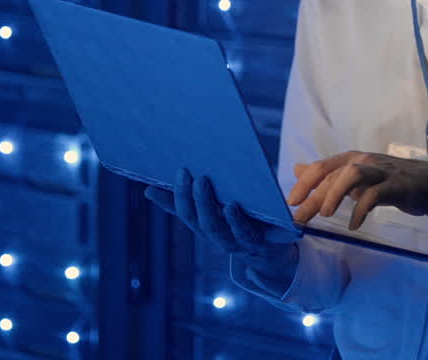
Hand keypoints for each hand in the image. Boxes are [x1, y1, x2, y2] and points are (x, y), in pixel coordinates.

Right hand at [144, 168, 300, 276]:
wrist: (278, 253)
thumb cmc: (243, 224)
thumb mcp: (217, 211)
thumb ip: (189, 202)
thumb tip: (149, 190)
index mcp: (210, 229)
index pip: (186, 216)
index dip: (172, 200)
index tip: (155, 182)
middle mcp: (223, 240)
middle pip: (202, 223)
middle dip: (191, 199)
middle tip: (185, 173)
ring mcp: (243, 244)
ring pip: (220, 231)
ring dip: (209, 208)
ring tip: (203, 184)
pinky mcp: (266, 243)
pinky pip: (249, 235)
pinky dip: (238, 222)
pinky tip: (233, 206)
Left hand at [287, 151, 427, 230]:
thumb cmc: (388, 180)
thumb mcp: (355, 176)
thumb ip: (327, 175)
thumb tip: (297, 169)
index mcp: (351, 159)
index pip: (321, 167)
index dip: (304, 184)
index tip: (291, 202)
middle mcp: (363, 161)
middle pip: (333, 173)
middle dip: (314, 196)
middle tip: (301, 217)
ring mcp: (380, 172)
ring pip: (352, 174)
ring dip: (335, 194)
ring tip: (326, 214)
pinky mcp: (396, 185)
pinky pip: (375, 195)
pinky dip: (361, 209)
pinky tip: (354, 224)